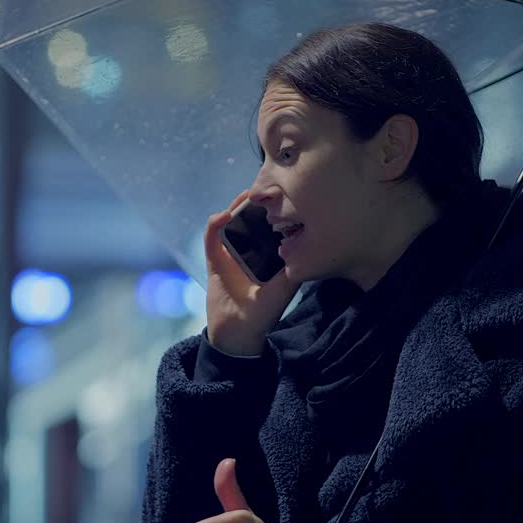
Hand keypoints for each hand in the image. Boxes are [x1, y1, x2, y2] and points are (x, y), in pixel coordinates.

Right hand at [204, 190, 300, 356]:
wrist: (237, 334)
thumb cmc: (264, 313)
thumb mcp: (286, 287)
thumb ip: (295, 266)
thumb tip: (310, 241)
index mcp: (267, 255)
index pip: (270, 225)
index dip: (275, 209)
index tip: (283, 194)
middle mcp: (249, 250)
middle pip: (250, 218)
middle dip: (257, 203)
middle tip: (265, 188)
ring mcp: (229, 253)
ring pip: (231, 221)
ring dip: (237, 206)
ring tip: (248, 196)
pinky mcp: (214, 259)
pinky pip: (212, 236)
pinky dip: (216, 223)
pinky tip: (225, 215)